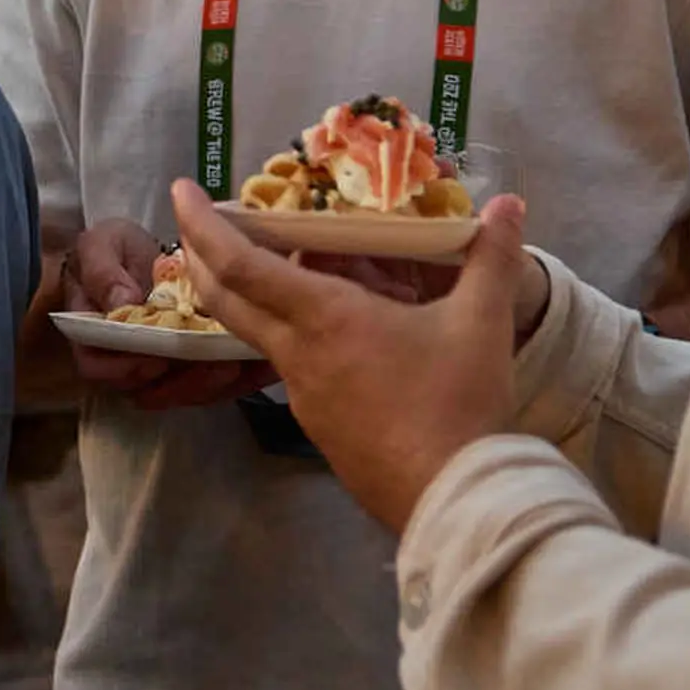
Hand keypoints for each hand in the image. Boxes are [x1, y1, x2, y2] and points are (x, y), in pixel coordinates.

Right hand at [49, 217, 270, 412]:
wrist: (140, 254)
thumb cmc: (113, 250)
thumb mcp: (101, 246)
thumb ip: (103, 272)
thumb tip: (122, 301)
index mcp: (93, 337)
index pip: (98, 367)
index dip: (126, 368)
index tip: (156, 358)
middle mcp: (125, 361)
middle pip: (148, 390)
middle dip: (184, 383)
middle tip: (216, 366)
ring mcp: (161, 368)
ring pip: (184, 393)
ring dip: (213, 384)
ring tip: (238, 363)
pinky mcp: (193, 366)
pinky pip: (214, 385)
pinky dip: (238, 379)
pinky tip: (257, 364)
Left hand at [171, 183, 532, 533]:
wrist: (452, 499)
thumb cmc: (457, 405)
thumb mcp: (481, 323)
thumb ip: (494, 257)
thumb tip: (509, 204)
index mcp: (323, 318)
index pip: (239, 263)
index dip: (203, 224)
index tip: (181, 191)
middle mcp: (297, 355)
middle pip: (226, 299)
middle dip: (202, 255)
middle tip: (199, 222)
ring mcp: (303, 396)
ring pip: (258, 334)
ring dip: (249, 296)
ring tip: (275, 266)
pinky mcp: (319, 427)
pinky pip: (290, 367)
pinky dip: (289, 334)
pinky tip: (329, 331)